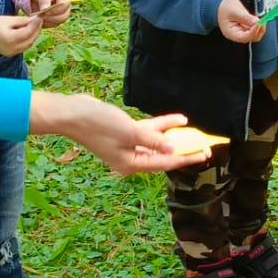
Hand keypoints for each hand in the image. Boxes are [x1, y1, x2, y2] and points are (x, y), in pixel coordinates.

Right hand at [0, 15, 41, 56]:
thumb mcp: (7, 20)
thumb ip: (22, 21)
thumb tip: (34, 19)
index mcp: (11, 39)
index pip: (29, 32)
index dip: (35, 24)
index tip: (39, 17)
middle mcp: (12, 48)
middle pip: (31, 39)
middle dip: (36, 30)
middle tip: (38, 21)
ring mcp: (11, 53)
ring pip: (29, 45)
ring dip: (33, 35)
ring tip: (34, 26)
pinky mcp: (10, 54)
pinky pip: (23, 47)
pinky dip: (28, 40)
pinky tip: (28, 33)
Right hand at [30, 94, 197, 174]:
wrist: (73, 113)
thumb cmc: (99, 125)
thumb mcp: (130, 132)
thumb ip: (154, 141)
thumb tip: (173, 148)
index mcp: (132, 164)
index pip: (165, 162)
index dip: (186, 158)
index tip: (204, 155)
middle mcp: (131, 158)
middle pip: (163, 155)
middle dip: (182, 149)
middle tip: (205, 146)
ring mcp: (127, 145)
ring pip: (157, 142)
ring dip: (173, 135)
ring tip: (193, 130)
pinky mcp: (124, 132)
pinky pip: (147, 131)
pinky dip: (160, 126)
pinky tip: (176, 120)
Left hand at [31, 0, 72, 27]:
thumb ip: (44, 0)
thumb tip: (44, 9)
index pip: (63, 6)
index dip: (54, 10)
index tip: (44, 11)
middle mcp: (67, 7)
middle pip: (63, 16)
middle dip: (51, 18)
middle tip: (40, 16)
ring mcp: (64, 15)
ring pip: (58, 22)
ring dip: (48, 21)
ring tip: (39, 16)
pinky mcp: (58, 21)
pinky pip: (53, 25)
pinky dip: (46, 24)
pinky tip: (40, 19)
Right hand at [217, 0, 263, 43]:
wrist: (222, 4)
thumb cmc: (224, 8)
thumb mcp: (234, 11)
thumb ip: (245, 17)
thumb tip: (256, 22)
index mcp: (231, 33)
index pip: (245, 37)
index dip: (254, 31)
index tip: (259, 23)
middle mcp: (238, 35)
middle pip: (252, 38)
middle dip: (259, 30)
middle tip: (262, 20)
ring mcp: (243, 32)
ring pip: (256, 34)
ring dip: (260, 27)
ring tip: (261, 19)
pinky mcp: (247, 28)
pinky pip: (256, 29)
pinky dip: (259, 25)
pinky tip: (259, 20)